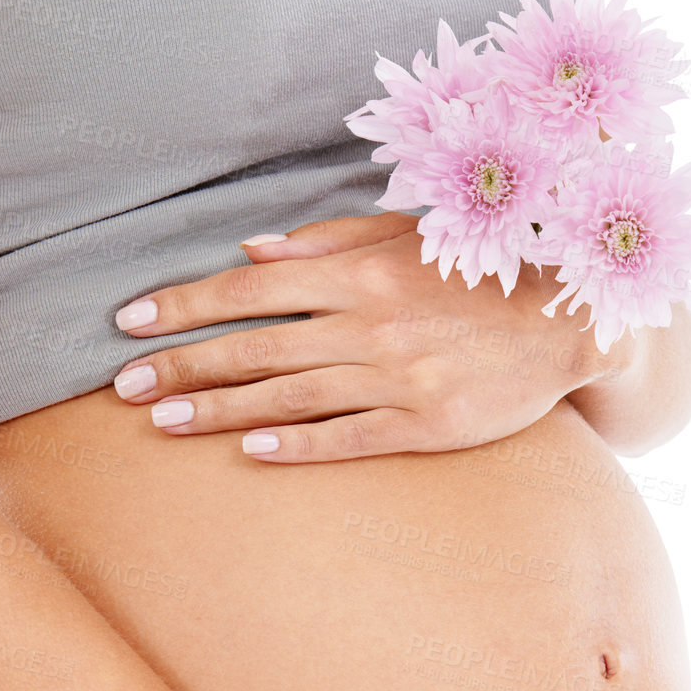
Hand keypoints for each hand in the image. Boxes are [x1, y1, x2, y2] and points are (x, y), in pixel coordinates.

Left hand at [108, 213, 618, 461]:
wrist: (566, 322)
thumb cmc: (477, 274)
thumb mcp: (406, 237)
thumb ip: (328, 243)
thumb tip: (252, 252)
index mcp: (360, 273)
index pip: (251, 289)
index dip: (186, 305)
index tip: (132, 320)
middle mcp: (370, 325)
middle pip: (255, 348)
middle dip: (184, 365)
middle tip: (124, 386)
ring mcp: (397, 379)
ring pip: (290, 397)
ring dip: (221, 410)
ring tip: (165, 422)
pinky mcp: (426, 425)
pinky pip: (348, 437)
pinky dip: (298, 445)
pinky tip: (251, 453)